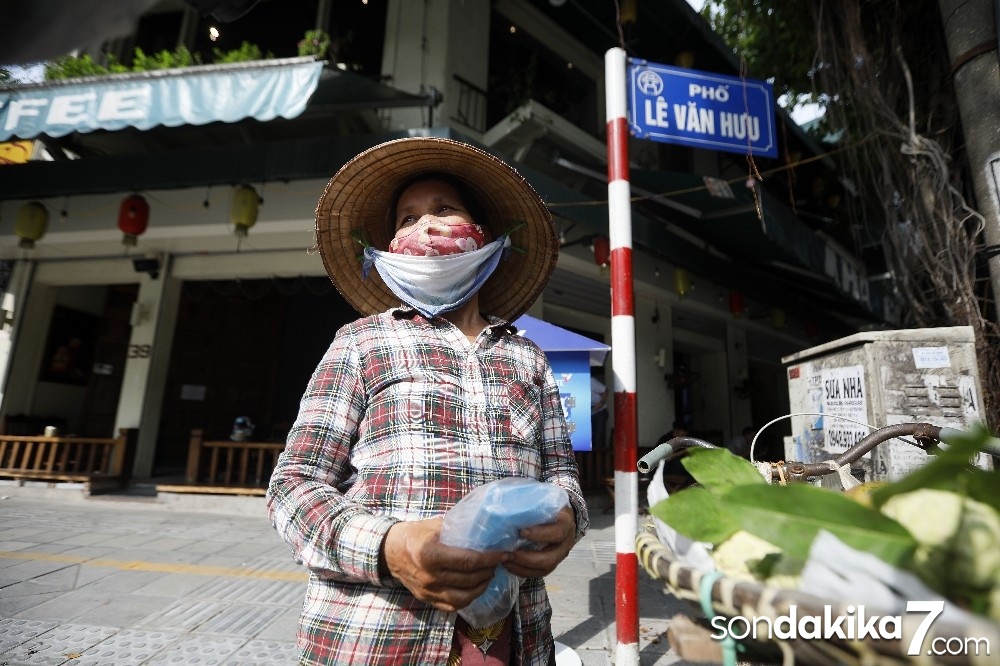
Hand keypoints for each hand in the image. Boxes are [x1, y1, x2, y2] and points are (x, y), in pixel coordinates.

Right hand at [382, 517, 507, 611]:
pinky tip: (475, 587)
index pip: (468, 561)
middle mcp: (430, 576)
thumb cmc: (414, 534)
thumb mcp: (435, 526)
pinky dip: (468, 598)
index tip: (502, 554)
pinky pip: (453, 605)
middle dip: (489, 571)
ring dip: (481, 587)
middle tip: (498, 562)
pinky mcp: (427, 599)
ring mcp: (428, 591)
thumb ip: (457, 530)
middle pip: (469, 580)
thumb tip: (485, 528)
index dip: (489, 559)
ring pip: (464, 597)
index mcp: (431, 554)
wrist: (389, 552)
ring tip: (488, 575)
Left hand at [503, 506, 575, 578]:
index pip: (557, 531)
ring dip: (523, 567)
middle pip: (551, 557)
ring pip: (545, 568)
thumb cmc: (546, 504)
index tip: (521, 531)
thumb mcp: (542, 498)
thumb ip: (528, 501)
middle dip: (527, 558)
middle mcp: (566, 540)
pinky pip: (540, 573)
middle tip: (507, 553)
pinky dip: (523, 571)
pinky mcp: (553, 562)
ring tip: (505, 560)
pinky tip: (509, 565)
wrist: (559, 513)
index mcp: (565, 521)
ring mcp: (561, 553)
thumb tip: (502, 504)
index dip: (540, 534)